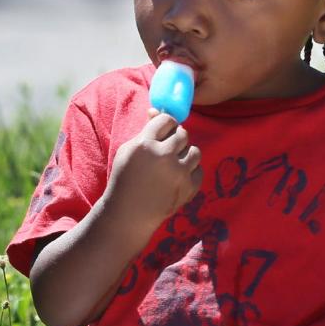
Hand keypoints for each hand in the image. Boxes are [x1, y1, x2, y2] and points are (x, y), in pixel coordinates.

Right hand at [105, 110, 201, 234]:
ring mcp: (178, 173)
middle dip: (176, 140)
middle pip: (183, 134)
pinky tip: (177, 179)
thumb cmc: (125, 180)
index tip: (162, 133)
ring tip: (173, 165)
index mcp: (145, 144)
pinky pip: (199, 170)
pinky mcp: (188, 188)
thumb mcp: (127, 151)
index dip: (165, 125)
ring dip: (185, 155)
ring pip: (195, 151)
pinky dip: (190, 173)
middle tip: (166, 151)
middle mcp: (164, 156)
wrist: (129, 214)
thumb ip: (145, 131)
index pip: (166, 120)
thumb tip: (157, 111)